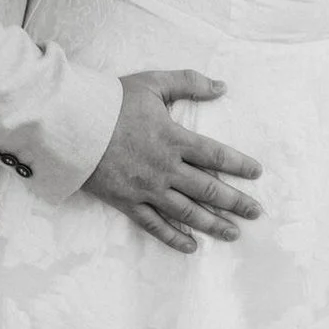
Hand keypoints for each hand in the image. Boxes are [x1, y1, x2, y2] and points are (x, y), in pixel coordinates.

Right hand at [81, 69, 263, 253]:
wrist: (71, 123)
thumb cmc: (111, 101)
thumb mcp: (152, 83)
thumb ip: (189, 82)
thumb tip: (222, 86)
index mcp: (174, 138)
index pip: (217, 156)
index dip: (240, 165)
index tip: (257, 173)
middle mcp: (166, 168)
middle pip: (209, 189)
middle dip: (236, 202)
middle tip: (256, 212)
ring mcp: (147, 188)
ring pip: (188, 212)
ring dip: (214, 224)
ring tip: (234, 233)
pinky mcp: (127, 202)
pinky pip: (155, 225)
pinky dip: (174, 238)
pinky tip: (191, 246)